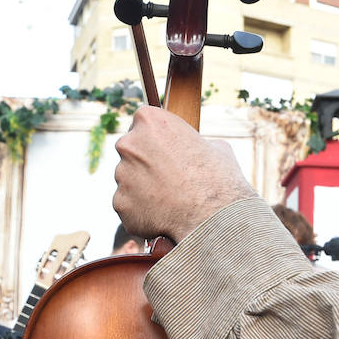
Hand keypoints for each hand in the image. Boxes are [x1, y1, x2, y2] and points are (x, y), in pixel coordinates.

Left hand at [113, 106, 257, 241]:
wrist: (212, 218)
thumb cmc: (218, 180)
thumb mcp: (216, 148)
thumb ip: (196, 144)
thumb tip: (199, 150)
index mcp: (150, 121)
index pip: (144, 122)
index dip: (157, 138)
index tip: (167, 151)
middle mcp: (128, 143)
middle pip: (131, 151)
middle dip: (145, 163)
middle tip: (169, 179)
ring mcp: (121, 174)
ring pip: (129, 180)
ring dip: (144, 189)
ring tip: (171, 201)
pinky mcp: (119, 203)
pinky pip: (129, 205)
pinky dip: (142, 212)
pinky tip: (163, 217)